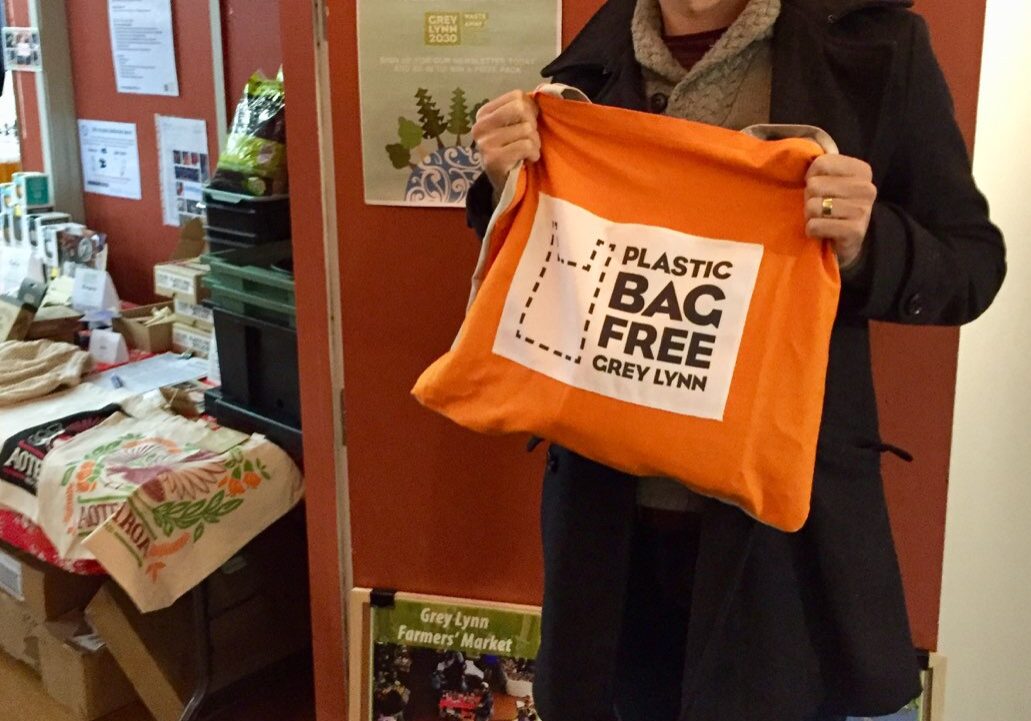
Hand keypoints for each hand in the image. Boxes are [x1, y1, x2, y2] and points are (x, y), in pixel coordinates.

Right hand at [471, 90, 540, 191]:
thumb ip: (523, 108)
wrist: (505, 182)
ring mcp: (484, 143)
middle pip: (520, 108)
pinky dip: (533, 153)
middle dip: (532, 124)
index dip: (531, 109)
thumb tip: (541, 92)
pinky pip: (526, 146)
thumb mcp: (514, 125)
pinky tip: (528, 159)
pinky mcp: (493, 159)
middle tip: (529, 138)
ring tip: (528, 151)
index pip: (517, 96)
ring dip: (535, 143)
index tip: (528, 124)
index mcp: (483, 113)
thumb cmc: (513, 149)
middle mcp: (480, 126)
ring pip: (526, 129)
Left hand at [804, 154, 877, 269]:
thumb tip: (804, 148)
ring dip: (810, 216)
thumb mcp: (831, 181)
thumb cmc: (834, 206)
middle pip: (815, 185)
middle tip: (820, 207)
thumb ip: (821, 166)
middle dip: (810, 199)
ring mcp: (863, 210)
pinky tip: (822, 232)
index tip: (818, 187)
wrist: (849, 241)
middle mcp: (867, 188)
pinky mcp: (854, 231)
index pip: (821, 163)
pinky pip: (815, 226)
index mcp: (862, 170)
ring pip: (813, 206)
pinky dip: (812, 230)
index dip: (811, 176)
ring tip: (822, 219)